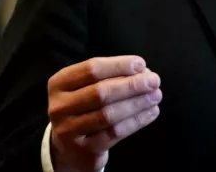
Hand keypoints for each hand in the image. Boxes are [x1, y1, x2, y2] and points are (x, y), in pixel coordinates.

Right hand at [48, 56, 161, 171]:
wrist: (68, 146)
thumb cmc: (84, 107)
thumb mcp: (88, 87)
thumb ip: (111, 76)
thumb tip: (143, 71)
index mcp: (59, 84)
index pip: (91, 69)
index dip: (119, 65)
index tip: (141, 64)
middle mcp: (59, 107)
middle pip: (100, 92)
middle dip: (132, 85)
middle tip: (154, 80)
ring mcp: (68, 131)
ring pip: (108, 114)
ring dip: (137, 103)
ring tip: (156, 96)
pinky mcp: (83, 151)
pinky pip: (114, 133)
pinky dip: (137, 121)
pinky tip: (151, 112)